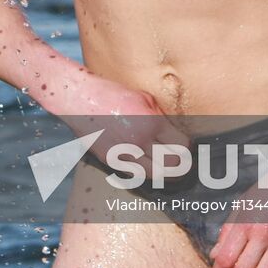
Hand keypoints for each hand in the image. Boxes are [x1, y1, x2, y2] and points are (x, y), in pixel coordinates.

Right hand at [44, 68, 189, 171]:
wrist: (79, 98)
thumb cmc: (112, 93)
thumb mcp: (143, 97)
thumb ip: (160, 116)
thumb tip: (174, 132)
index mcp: (151, 122)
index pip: (181, 145)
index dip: (188, 147)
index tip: (187, 145)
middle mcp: (139, 140)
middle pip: (172, 164)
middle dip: (182, 164)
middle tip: (184, 161)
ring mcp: (124, 153)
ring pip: (155, 175)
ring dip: (166, 174)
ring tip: (171, 170)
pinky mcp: (110, 160)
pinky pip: (135, 174)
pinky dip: (146, 173)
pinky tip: (149, 168)